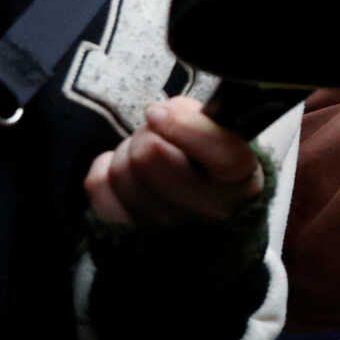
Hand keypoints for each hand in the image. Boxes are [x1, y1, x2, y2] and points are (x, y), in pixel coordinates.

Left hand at [86, 98, 265, 232]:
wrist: (198, 200)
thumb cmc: (209, 157)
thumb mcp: (222, 130)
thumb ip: (201, 118)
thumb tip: (163, 113)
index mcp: (241, 183)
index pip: (220, 154)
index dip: (183, 125)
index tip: (163, 111)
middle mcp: (208, 211)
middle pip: (150, 156)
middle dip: (147, 133)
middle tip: (156, 131)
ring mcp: (166, 225)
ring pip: (121, 169)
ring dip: (127, 150)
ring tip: (146, 152)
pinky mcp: (128, 228)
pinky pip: (98, 184)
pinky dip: (105, 166)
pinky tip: (127, 169)